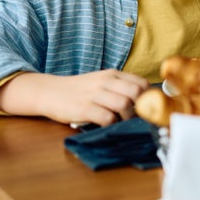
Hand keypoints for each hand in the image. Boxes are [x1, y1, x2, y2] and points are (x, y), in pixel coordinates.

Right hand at [0, 69, 148, 125]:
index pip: (141, 83)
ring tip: (123, 122)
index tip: (149, 107)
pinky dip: (112, 124)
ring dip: (128, 118)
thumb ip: (119, 87)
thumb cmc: (79, 90)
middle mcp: (105, 82)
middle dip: (142, 108)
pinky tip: (108, 125)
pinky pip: (107, 118)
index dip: (149, 97)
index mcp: (112, 74)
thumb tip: (144, 101)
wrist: (50, 92)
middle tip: (138, 118)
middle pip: (137, 92)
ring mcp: (95, 95)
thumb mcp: (101, 82)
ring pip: (124, 104)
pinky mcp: (84, 108)